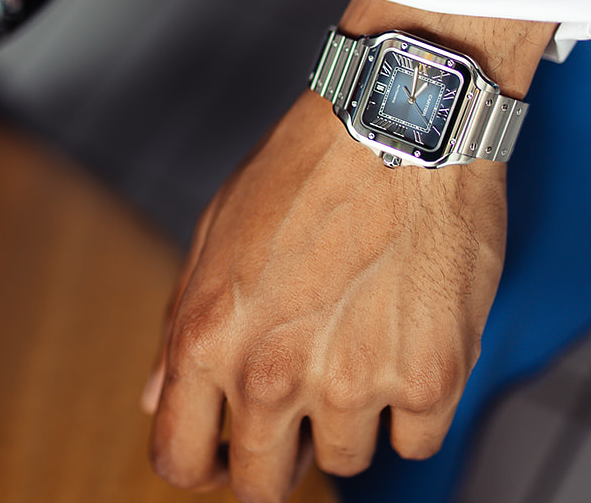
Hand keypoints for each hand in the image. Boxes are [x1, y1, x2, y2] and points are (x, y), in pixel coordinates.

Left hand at [141, 0, 552, 501]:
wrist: (399, 123)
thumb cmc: (306, 166)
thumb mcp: (214, 234)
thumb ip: (184, 325)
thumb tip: (160, 396)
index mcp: (207, 338)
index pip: (182, 460)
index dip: (201, 466)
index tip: (223, 455)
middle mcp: (272, 373)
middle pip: (264, 485)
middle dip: (278, 459)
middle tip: (298, 418)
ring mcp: (354, 383)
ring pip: (347, 462)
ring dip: (351, 420)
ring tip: (359, 345)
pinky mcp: (430, 379)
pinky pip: (416, 440)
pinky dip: (414, 408)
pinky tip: (406, 345)